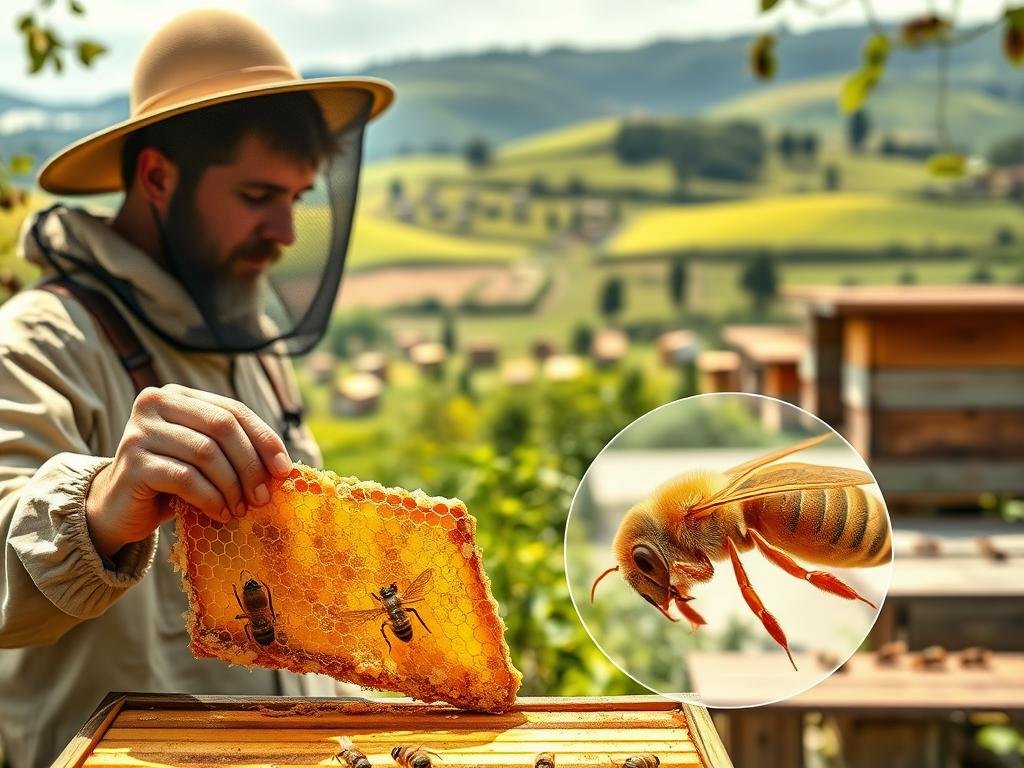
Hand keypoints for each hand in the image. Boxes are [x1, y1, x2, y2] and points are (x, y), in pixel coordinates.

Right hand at [85, 384, 293, 558]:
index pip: (233, 410)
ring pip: (206, 453)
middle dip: (250, 464)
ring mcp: (139, 431)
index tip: (284, 469)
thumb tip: (282, 465)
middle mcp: (154, 403)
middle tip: (263, 496)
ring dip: (232, 486)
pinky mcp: (132, 463)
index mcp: (177, 394)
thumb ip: (235, 449)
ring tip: (240, 508)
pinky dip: (211, 498)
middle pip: (222, 427)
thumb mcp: (205, 458)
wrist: (119, 509)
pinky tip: (220, 513)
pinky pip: (186, 478)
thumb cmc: (171, 482)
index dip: (264, 438)